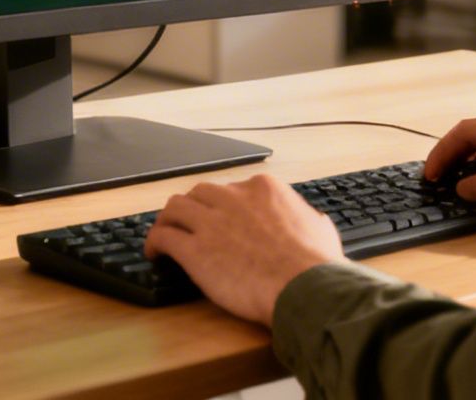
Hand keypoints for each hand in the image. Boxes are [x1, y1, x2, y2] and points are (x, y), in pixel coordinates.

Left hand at [144, 174, 345, 324]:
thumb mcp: (320, 229)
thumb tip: (315, 222)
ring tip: (165, 235)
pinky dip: (154, 242)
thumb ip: (309, 219)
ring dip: (168, 220)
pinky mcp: (194, 249)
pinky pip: (163, 236)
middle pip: (200, 193)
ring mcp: (212, 222)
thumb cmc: (315, 265)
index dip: (223, 206)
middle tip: (190, 225)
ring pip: (175, 207)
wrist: (303, 287)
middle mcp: (234, 198)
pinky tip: (155, 254)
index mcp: (263, 189)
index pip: (232, 188)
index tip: (220, 219)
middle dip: (194, 209)